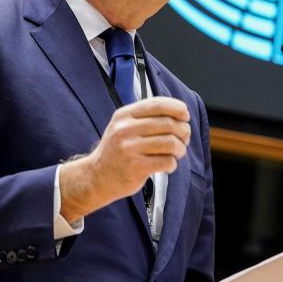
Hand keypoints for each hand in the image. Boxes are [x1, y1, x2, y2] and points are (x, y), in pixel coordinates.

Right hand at [59, 97, 189, 220]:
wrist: (97, 177)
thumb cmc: (118, 150)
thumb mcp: (124, 126)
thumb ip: (147, 117)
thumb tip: (181, 113)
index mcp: (124, 115)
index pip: (157, 104)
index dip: (177, 108)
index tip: (185, 115)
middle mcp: (125, 129)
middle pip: (168, 123)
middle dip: (183, 131)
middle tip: (184, 139)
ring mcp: (129, 148)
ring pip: (170, 142)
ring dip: (181, 149)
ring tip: (178, 153)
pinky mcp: (136, 167)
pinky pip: (166, 161)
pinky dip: (172, 164)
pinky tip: (167, 165)